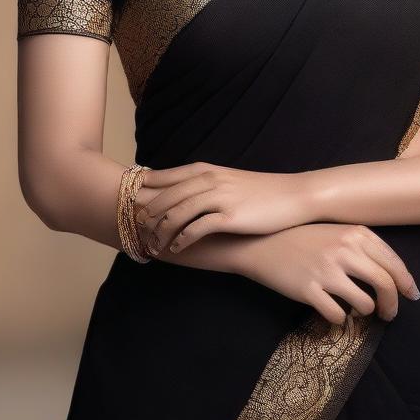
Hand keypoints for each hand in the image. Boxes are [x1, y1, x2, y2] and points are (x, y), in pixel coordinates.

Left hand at [133, 161, 314, 256]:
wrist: (293, 195)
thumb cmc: (261, 190)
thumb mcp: (229, 180)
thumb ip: (205, 184)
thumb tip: (183, 194)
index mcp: (207, 170)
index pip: (166, 177)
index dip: (144, 189)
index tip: (126, 200)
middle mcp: (209, 180)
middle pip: (166, 196)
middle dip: (147, 214)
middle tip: (134, 229)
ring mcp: (219, 198)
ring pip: (178, 213)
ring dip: (161, 231)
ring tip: (153, 245)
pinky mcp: (229, 217)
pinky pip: (197, 229)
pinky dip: (182, 239)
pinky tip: (176, 249)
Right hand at [232, 223, 419, 324]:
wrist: (263, 243)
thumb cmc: (304, 237)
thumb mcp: (337, 232)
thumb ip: (363, 247)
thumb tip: (394, 275)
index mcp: (355, 233)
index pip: (393, 263)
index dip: (406, 283)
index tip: (411, 296)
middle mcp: (344, 249)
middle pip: (385, 284)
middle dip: (392, 305)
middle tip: (389, 314)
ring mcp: (326, 270)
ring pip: (364, 304)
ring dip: (365, 311)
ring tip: (356, 309)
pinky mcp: (309, 290)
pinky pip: (337, 315)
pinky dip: (339, 319)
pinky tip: (334, 312)